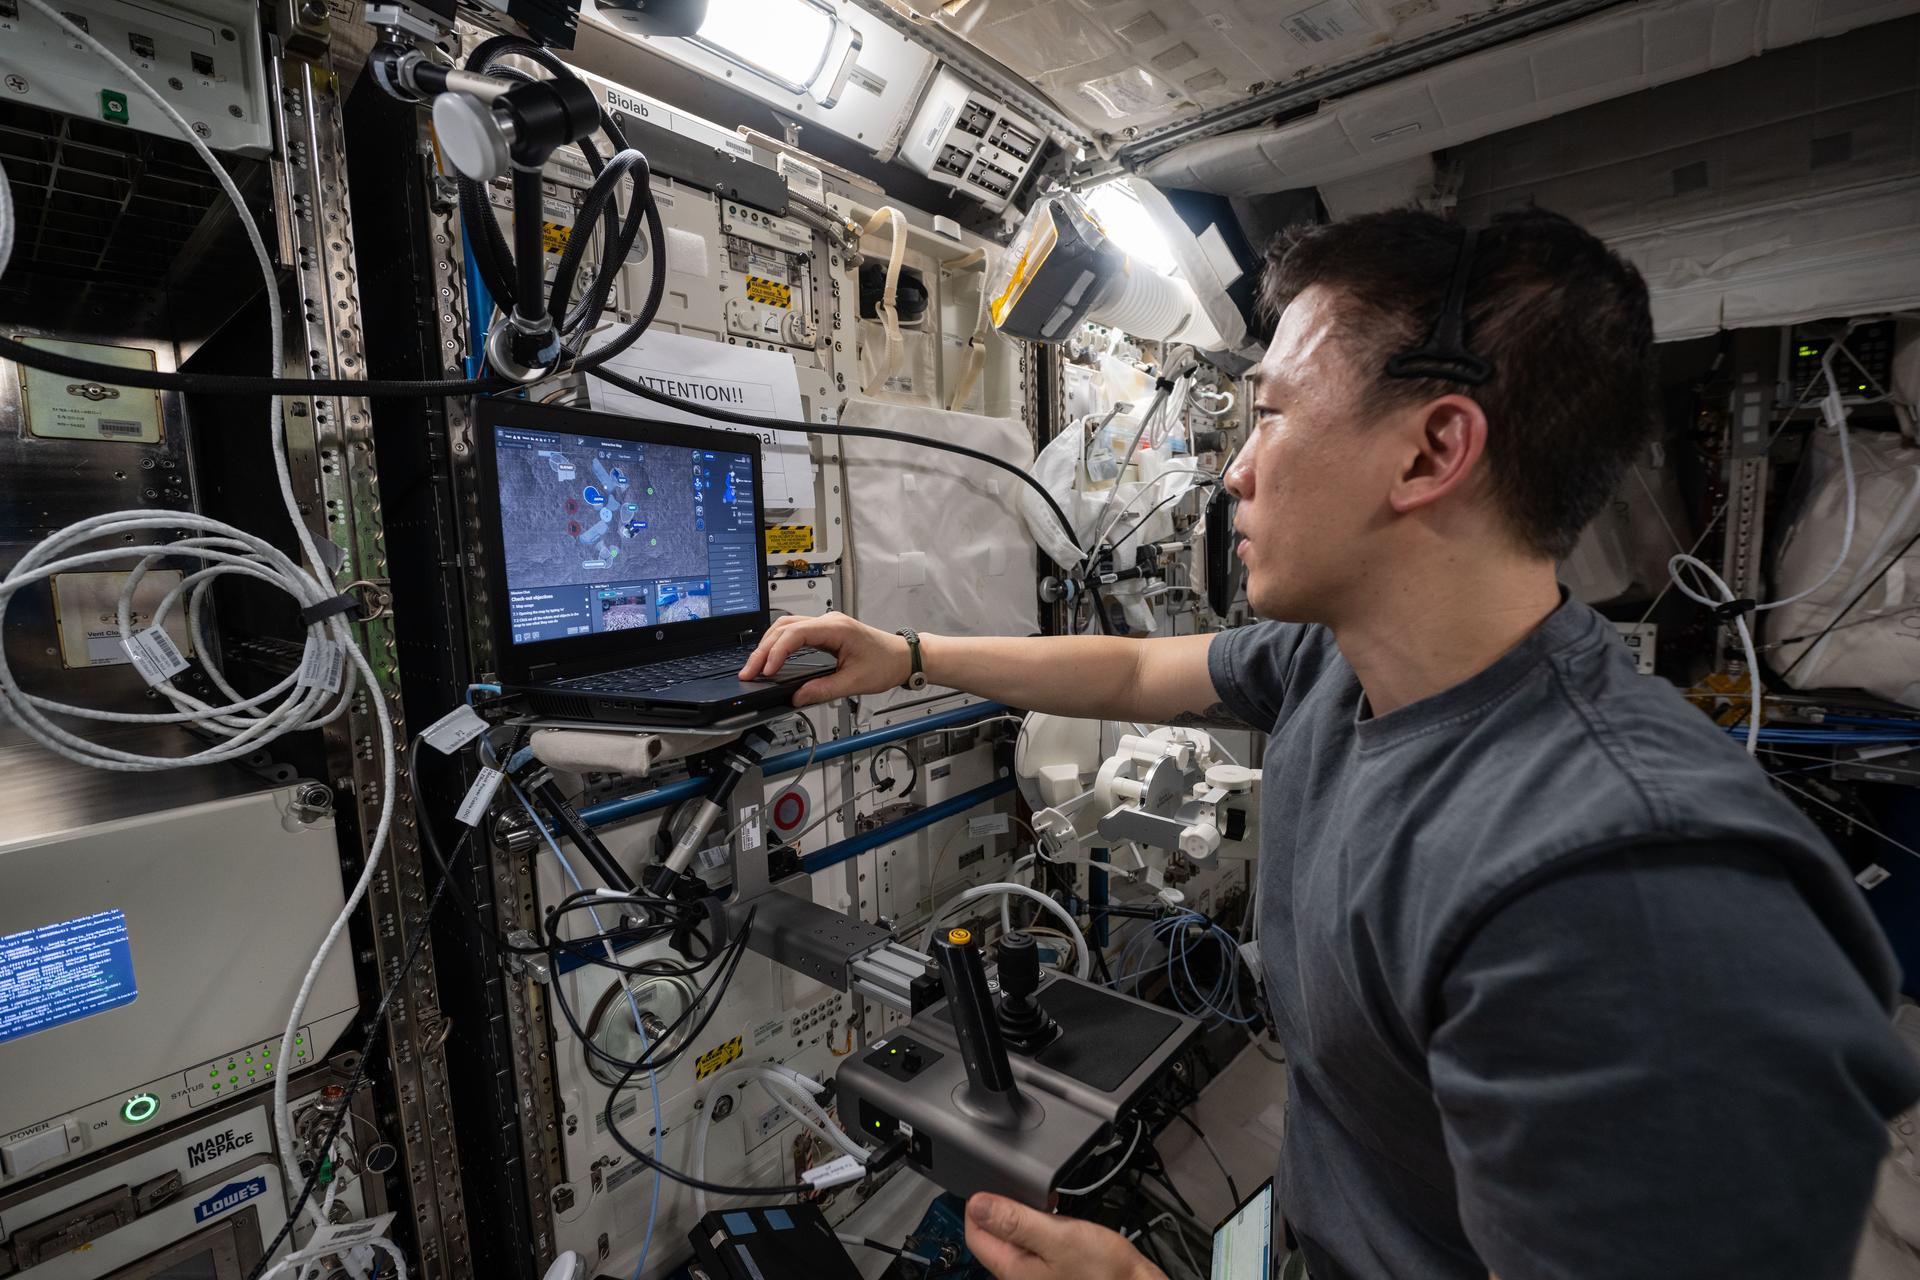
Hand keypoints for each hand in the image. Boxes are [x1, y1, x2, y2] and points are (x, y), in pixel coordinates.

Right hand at [737, 611, 911, 707]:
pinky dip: (779, 645)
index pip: (795, 633)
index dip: (776, 652)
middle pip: (784, 627)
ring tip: (755, 667)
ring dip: (768, 645)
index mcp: (836, 628)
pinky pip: (794, 632)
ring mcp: (825, 624)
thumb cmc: (886, 663)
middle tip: (749, 672)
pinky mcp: (825, 632)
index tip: (766, 671)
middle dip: (764, 650)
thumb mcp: (855, 682)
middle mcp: (828, 621)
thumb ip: (824, 690)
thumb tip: (797, 697)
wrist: (903, 657)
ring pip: (786, 627)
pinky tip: (771, 659)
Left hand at [964, 1193, 1167, 1279]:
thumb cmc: (1102, 1271)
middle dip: (1004, 1209)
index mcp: (1012, 1268)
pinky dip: (1041, 1228)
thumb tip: (977, 1204)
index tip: (992, 1184)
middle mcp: (1019, 1275)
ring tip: (1045, 1204)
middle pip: (994, 1236)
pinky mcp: (1053, 1271)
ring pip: (1015, 1238)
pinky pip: (1035, 1244)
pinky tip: (1058, 1220)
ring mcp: (1036, 1274)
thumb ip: (1015, 1220)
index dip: (978, 1206)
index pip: (975, 1234)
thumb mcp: (1057, 1237)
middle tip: (1025, 1192)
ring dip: (1025, 1217)